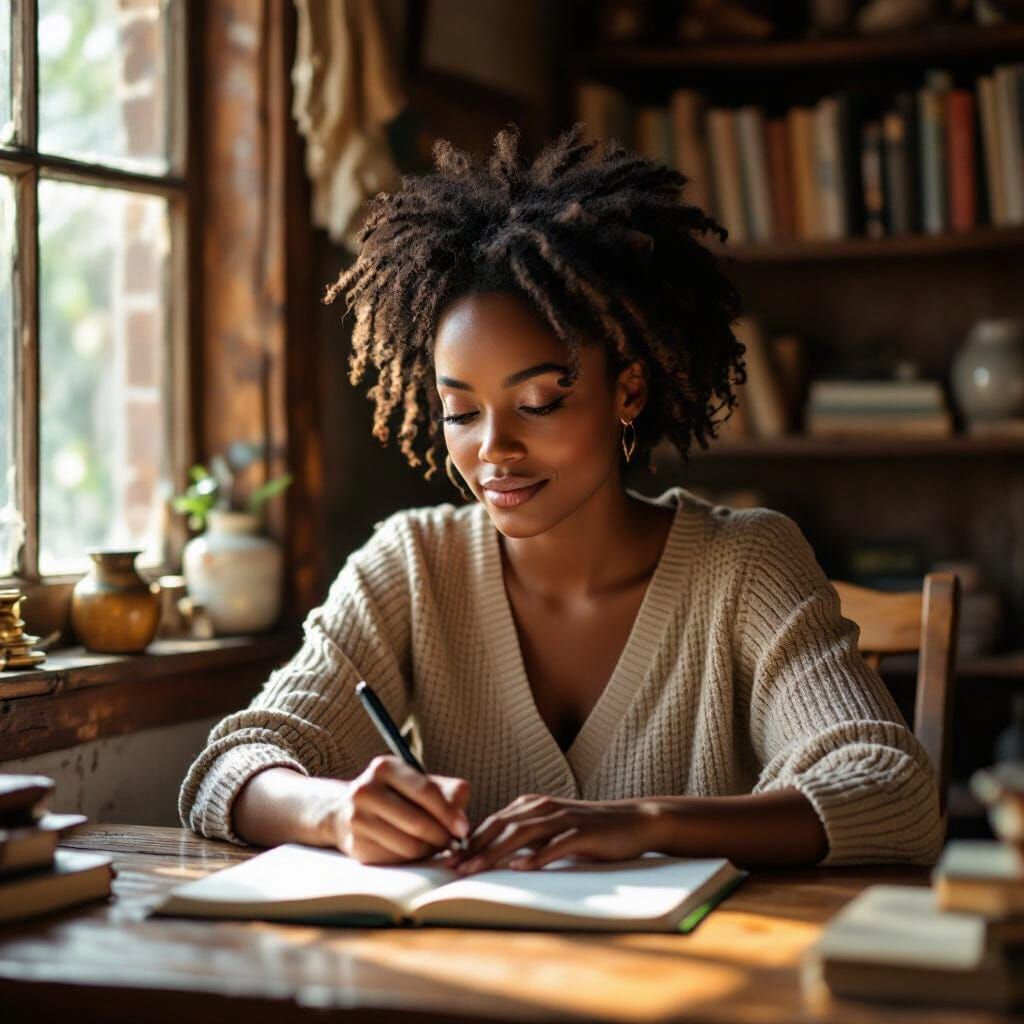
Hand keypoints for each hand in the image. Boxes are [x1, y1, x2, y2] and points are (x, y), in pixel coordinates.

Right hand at [323, 756, 469, 864]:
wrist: (346, 810)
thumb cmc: (396, 795)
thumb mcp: (419, 782)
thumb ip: (448, 792)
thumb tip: (461, 820)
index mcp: (385, 767)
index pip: (425, 791)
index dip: (448, 812)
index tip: (463, 828)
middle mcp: (366, 790)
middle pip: (417, 822)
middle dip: (442, 836)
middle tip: (454, 842)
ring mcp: (357, 819)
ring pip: (408, 846)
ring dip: (430, 850)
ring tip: (437, 845)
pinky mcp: (356, 846)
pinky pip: (396, 860)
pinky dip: (413, 859)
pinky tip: (416, 850)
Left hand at [454, 794, 662, 874]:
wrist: (633, 822)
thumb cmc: (590, 830)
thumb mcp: (553, 830)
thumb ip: (526, 837)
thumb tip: (495, 854)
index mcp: (533, 805)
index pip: (494, 822)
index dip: (469, 841)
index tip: (448, 860)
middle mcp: (544, 807)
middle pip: (501, 826)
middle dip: (473, 848)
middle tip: (451, 868)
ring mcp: (564, 819)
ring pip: (522, 834)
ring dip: (494, 852)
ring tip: (474, 870)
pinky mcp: (583, 832)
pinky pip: (555, 845)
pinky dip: (536, 856)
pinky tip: (520, 868)